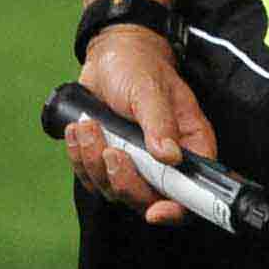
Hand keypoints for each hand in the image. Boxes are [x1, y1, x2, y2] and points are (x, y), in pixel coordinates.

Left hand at [65, 24, 216, 222]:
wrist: (109, 58)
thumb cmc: (139, 68)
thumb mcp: (151, 90)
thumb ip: (160, 123)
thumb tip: (169, 156)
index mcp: (190, 145)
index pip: (192, 191)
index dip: (177, 208)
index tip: (155, 211)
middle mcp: (165, 161)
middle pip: (147, 197)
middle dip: (124, 180)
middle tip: (111, 151)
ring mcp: (134, 164)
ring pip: (113, 189)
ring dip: (94, 162)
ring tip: (87, 127)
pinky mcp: (107, 161)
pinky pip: (90, 177)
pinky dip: (78, 159)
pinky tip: (77, 131)